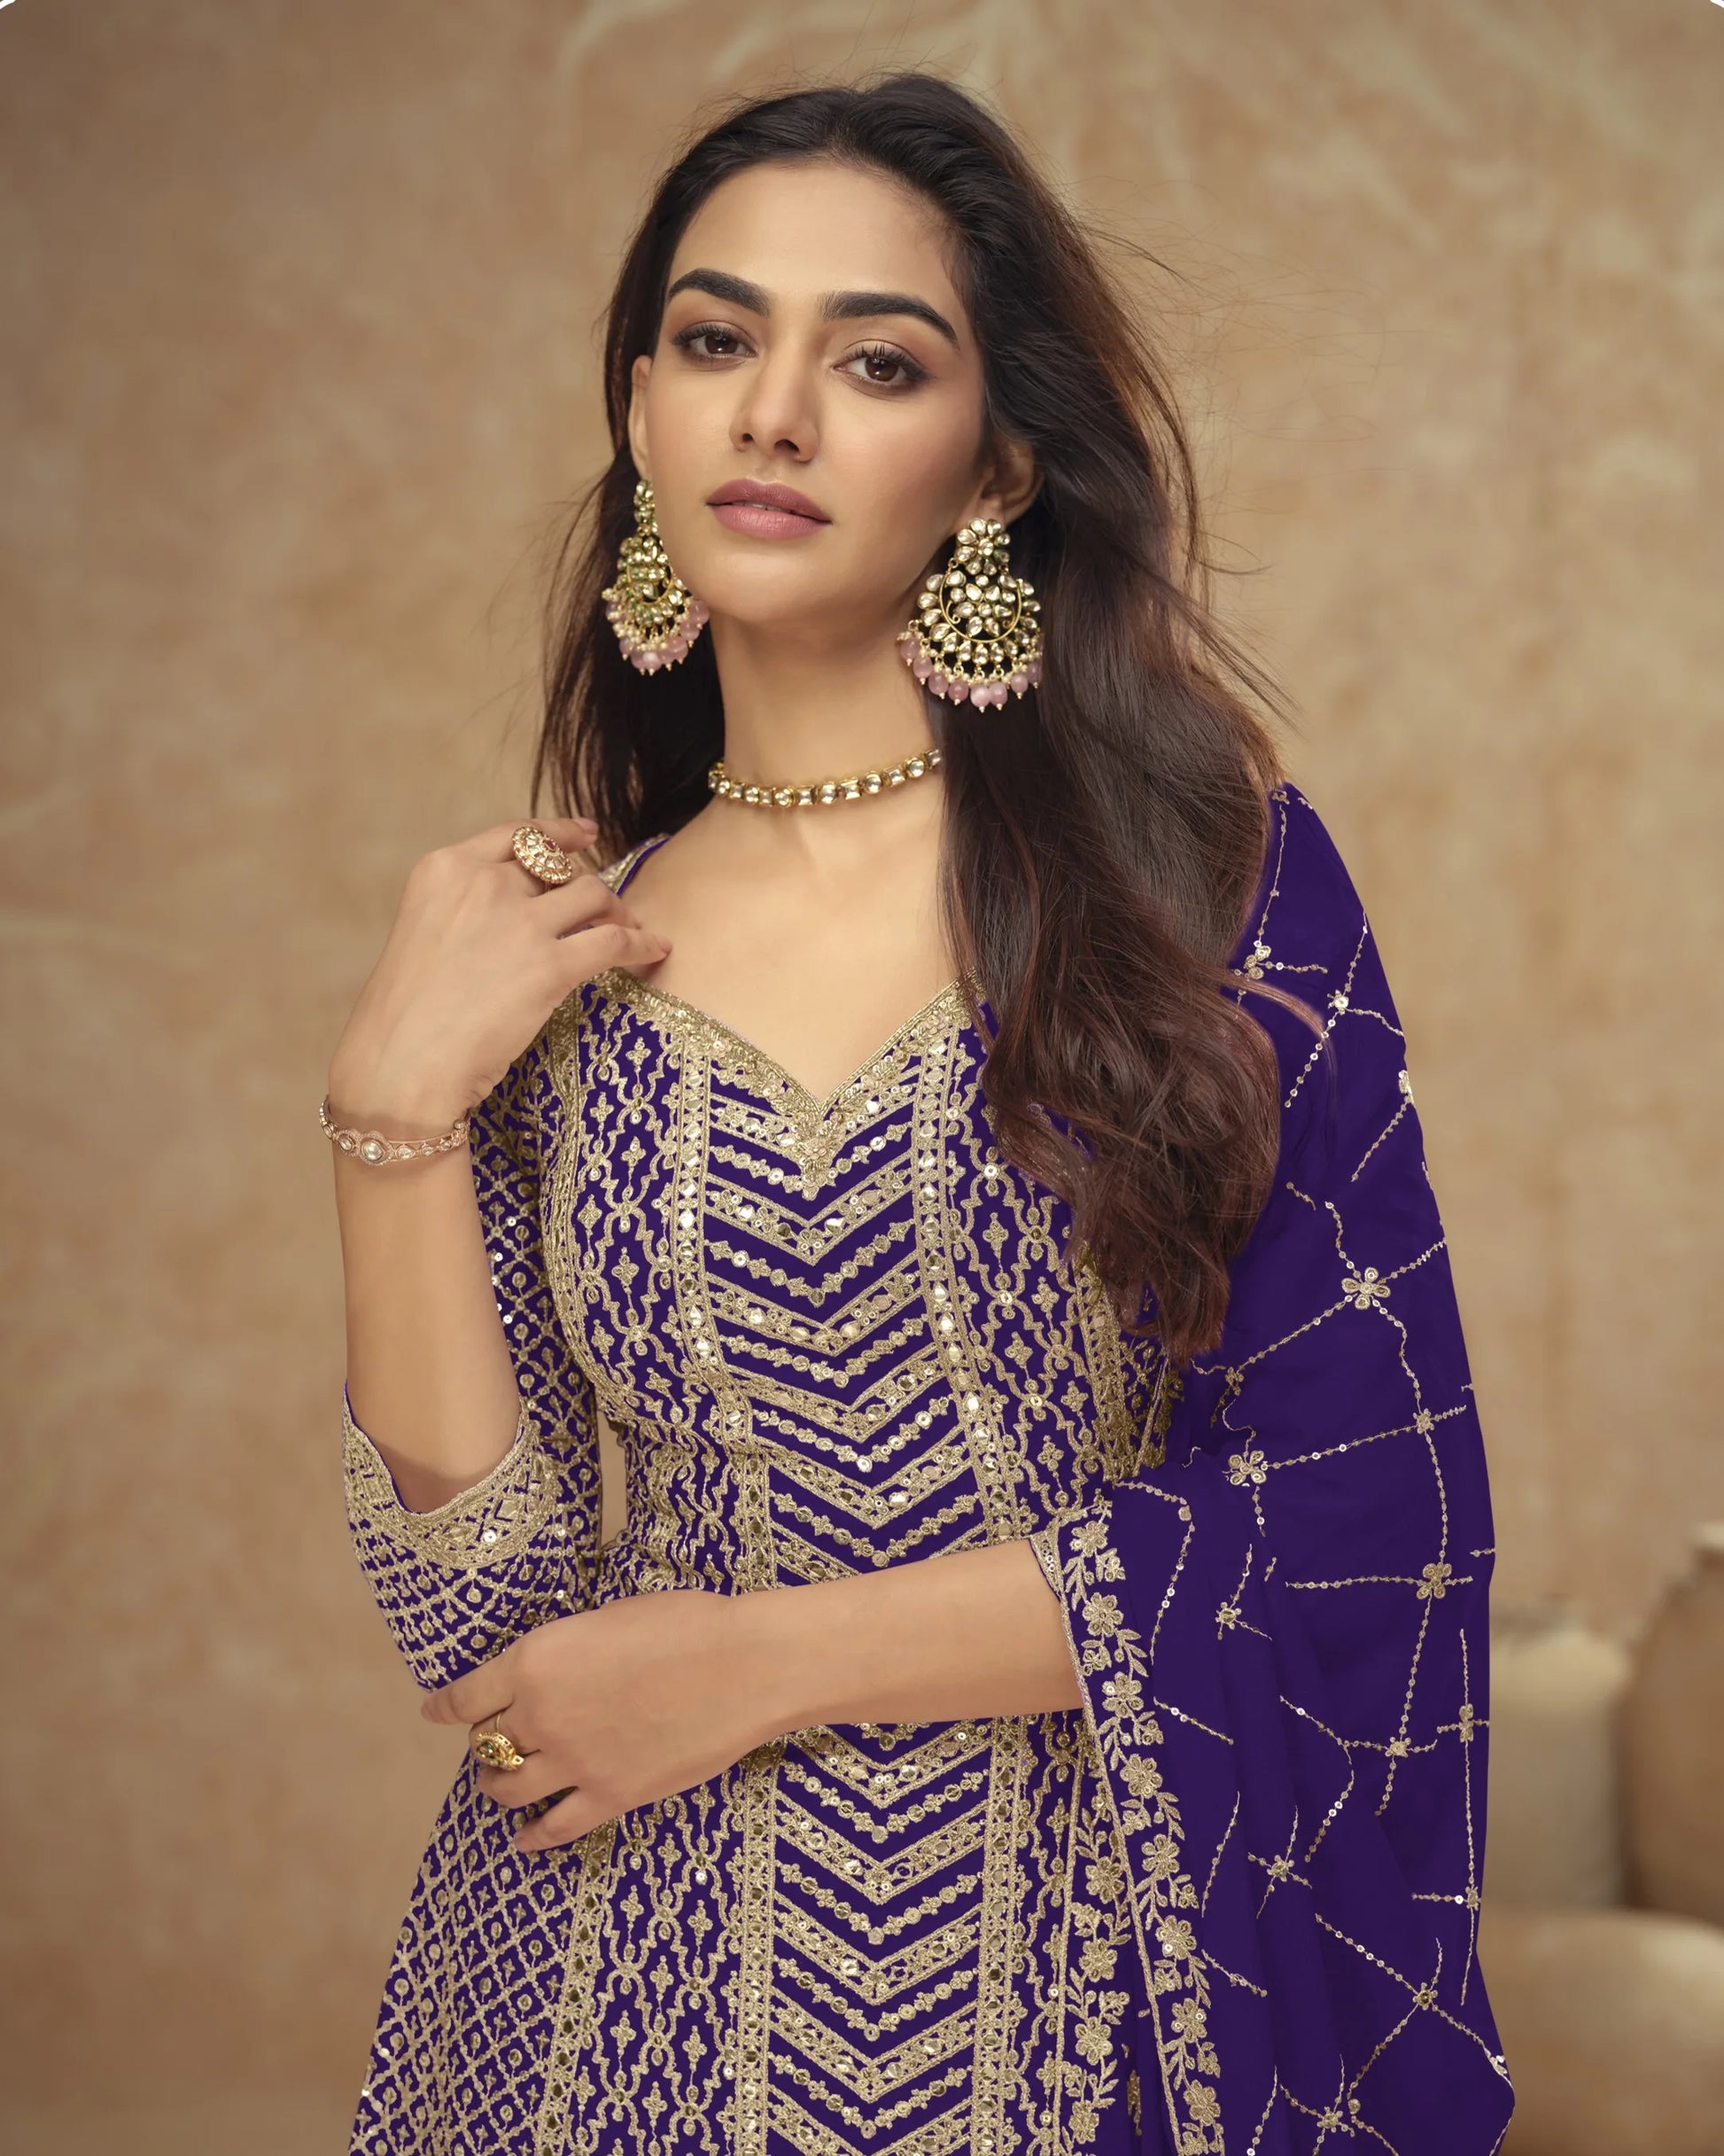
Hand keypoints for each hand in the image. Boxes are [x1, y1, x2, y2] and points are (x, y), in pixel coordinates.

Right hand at [328, 815, 669, 1128]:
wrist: (400, 1064)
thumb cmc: (405, 1017)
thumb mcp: (423, 934)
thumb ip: (464, 910)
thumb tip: (514, 913)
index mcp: (445, 869)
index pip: (518, 835)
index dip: (560, 832)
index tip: (587, 833)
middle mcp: (484, 883)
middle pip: (561, 868)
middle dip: (587, 887)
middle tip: (605, 911)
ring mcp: (519, 922)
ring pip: (594, 895)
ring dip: (618, 912)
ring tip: (630, 932)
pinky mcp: (550, 966)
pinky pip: (616, 940)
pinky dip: (643, 943)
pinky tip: (656, 950)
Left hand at [422, 1589, 788, 1851]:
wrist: (742, 1667)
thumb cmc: (685, 1624)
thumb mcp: (606, 1619)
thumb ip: (566, 1651)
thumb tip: (555, 1670)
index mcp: (535, 1660)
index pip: (467, 1695)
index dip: (445, 1707)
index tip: (434, 1712)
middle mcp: (540, 1715)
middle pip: (488, 1742)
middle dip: (485, 1742)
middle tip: (492, 1741)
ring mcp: (573, 1762)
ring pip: (509, 1787)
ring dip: (497, 1787)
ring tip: (497, 1787)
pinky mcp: (609, 1797)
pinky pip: (555, 1827)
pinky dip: (533, 1836)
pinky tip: (524, 1838)